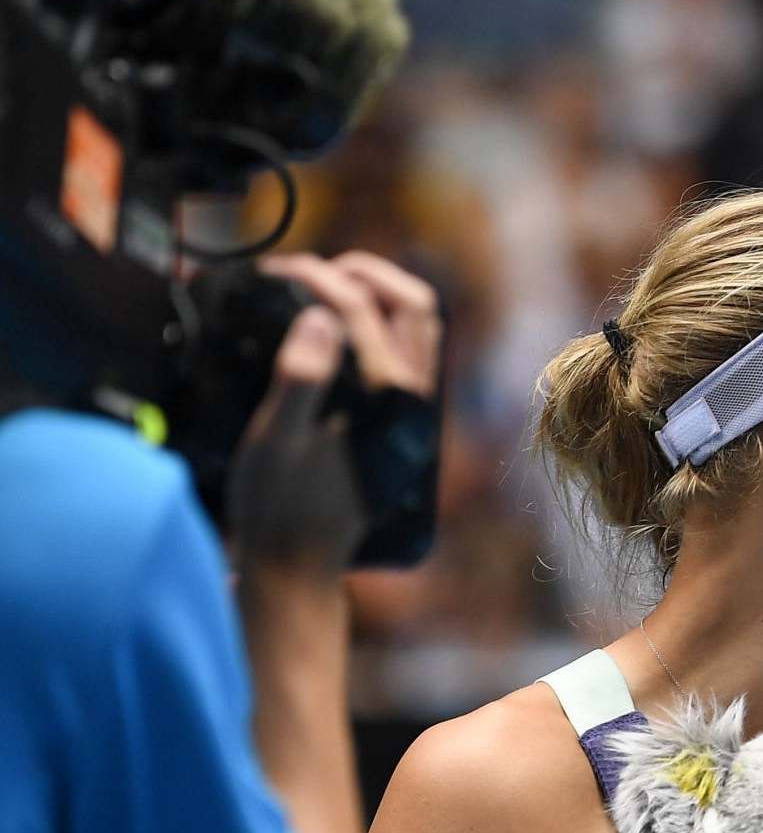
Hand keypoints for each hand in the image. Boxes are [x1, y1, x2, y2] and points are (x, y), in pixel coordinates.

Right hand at [228, 251, 442, 573]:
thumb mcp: (275, 439)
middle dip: (369, 274)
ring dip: (379, 298)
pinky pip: (407, 357)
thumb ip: (300, 378)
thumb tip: (319, 317)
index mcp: (388, 399)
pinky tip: (336, 333)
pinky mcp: (400, 425)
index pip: (364, 310)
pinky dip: (379, 328)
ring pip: (418, 332)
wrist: (297, 563)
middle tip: (317, 269)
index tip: (279, 269)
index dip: (320, 277)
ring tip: (325, 291)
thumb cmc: (278, 504)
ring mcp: (412, 414)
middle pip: (416, 307)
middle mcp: (414, 402)